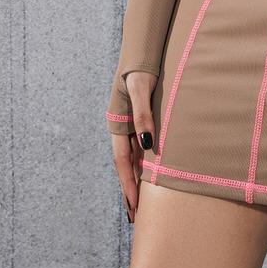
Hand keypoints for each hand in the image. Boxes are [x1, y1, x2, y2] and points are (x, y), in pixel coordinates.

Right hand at [111, 70, 157, 222]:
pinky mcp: (138, 120)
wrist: (141, 50)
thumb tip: (149, 145)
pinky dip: (143, 164)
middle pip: (125, 165)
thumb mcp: (141, 89)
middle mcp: (121, 127)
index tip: (134, 206)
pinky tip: (149, 176)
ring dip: (136, 180)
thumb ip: (143, 115)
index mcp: (117, 123)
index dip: (128, 184)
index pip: (122, 161)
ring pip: (132, 158)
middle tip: (135, 217)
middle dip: (129, 190)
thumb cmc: (141, 68)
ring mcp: (129, 125)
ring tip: (140, 204)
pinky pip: (139, 147)